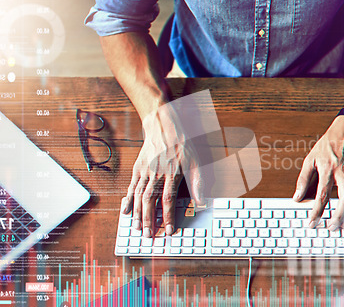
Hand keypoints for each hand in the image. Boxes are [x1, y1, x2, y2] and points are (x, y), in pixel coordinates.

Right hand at [120, 105, 202, 237]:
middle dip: (149, 220)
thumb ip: (197, 182)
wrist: (162, 125)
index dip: (168, 217)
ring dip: (138, 214)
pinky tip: (126, 211)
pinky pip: (131, 187)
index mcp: (171, 173)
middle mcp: (156, 174)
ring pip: (138, 196)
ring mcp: (144, 171)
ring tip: (138, 228)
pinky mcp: (137, 169)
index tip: (169, 230)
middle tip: (149, 236)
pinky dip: (128, 200)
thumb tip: (201, 201)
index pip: (168, 199)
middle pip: (150, 201)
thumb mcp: (194, 160)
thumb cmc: (180, 143)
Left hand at [293, 116, 343, 230]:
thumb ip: (303, 179)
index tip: (312, 223)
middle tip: (332, 228)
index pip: (321, 194)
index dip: (316, 211)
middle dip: (339, 216)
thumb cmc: (328, 144)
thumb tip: (297, 197)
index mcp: (328, 168)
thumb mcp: (310, 158)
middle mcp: (343, 172)